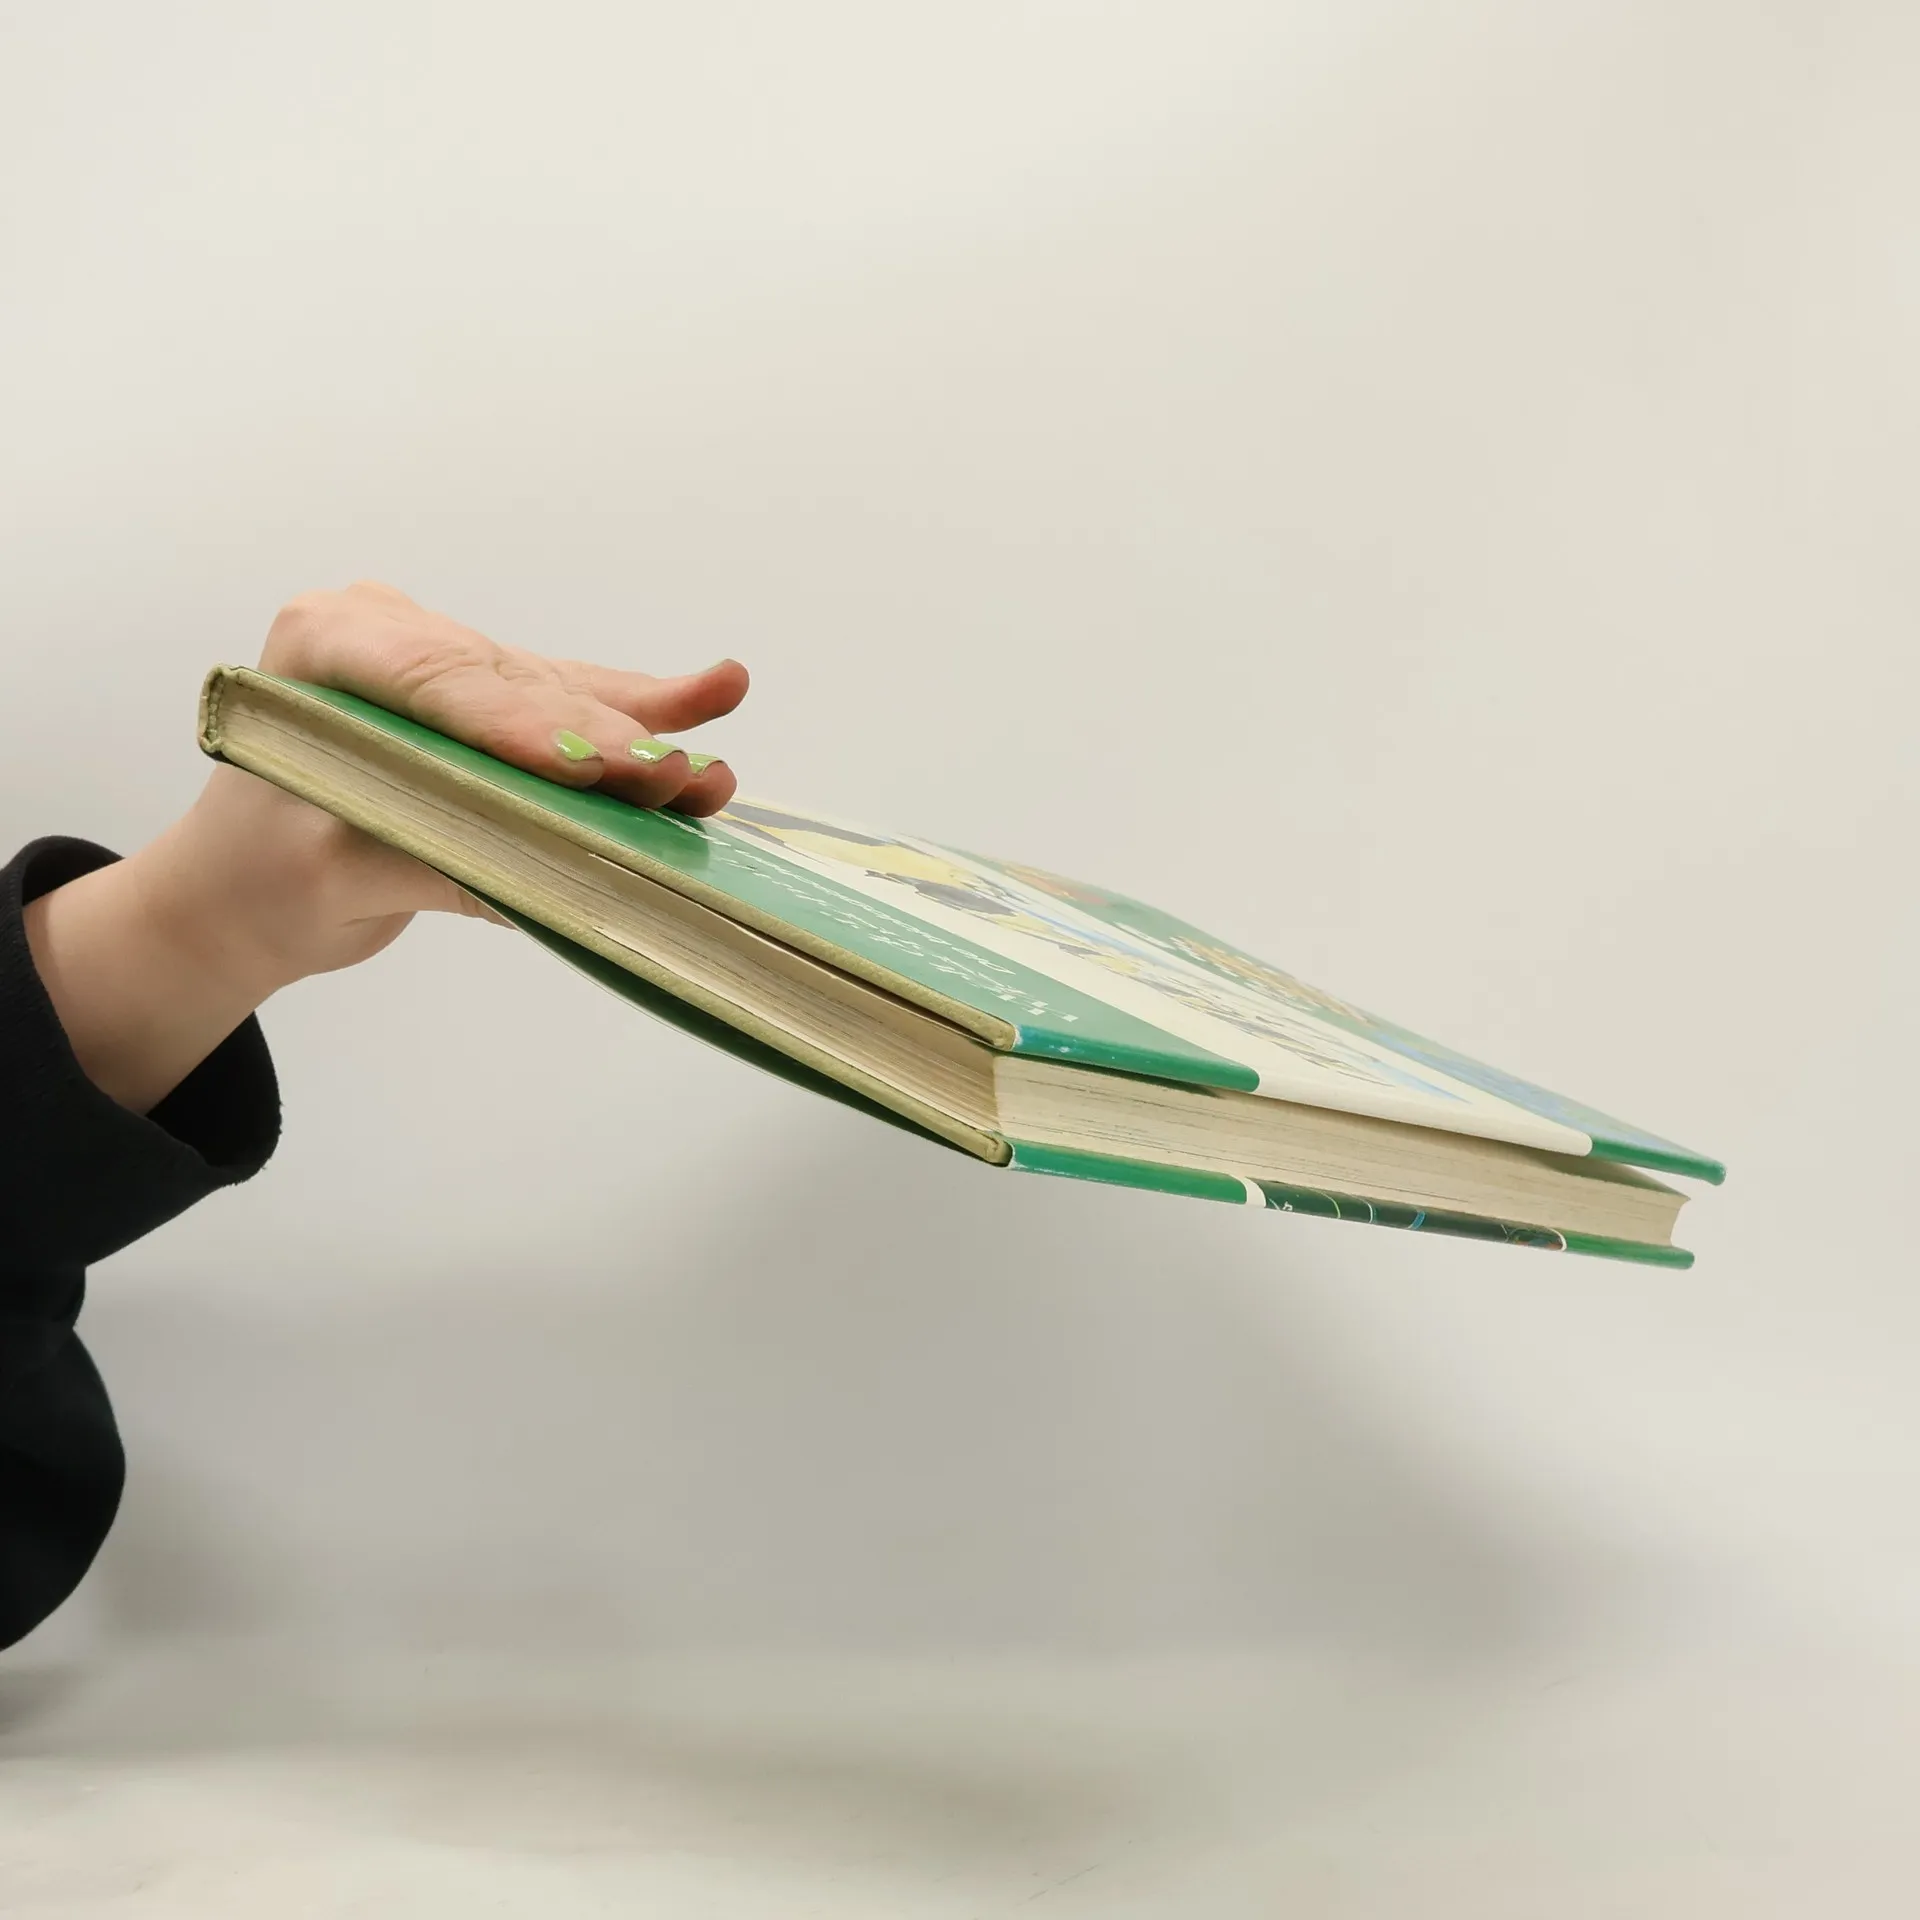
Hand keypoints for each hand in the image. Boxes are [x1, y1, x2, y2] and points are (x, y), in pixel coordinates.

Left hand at [25, 584, 749, 1112]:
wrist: (243, 896)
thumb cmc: (263, 877)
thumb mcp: (336, 874)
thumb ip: (437, 861)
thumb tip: (551, 877)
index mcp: (324, 646)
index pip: (437, 681)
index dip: (523, 727)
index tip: (593, 767)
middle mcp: (390, 634)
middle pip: (515, 690)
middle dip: (600, 742)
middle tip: (676, 780)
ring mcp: (446, 661)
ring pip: (560, 698)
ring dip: (642, 737)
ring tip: (710, 771)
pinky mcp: (489, 703)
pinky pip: (572, 705)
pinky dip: (642, 714)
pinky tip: (714, 692)